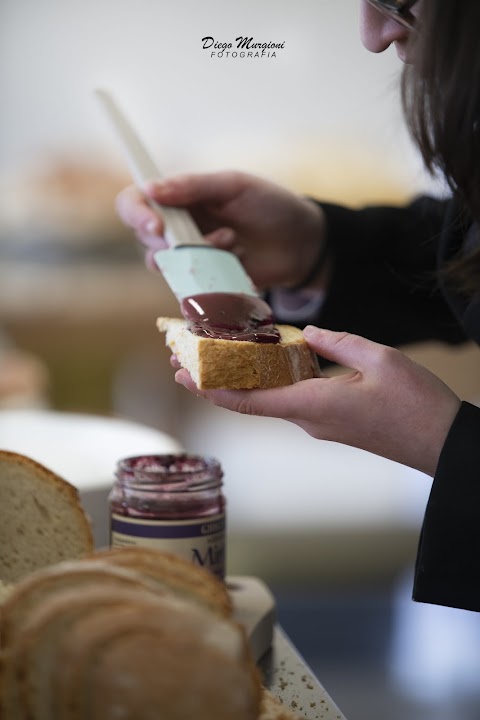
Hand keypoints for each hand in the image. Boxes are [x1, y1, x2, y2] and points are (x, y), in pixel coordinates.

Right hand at [115, 170, 325, 290]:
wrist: (302, 244)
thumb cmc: (270, 205)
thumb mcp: (235, 186)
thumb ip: (194, 186)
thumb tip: (151, 189)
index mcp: (177, 197)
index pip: (133, 203)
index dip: (136, 215)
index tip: (157, 227)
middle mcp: (175, 228)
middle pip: (144, 240)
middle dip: (173, 242)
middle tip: (216, 236)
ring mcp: (188, 258)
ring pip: (165, 267)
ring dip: (197, 257)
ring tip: (233, 243)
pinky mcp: (203, 283)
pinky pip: (188, 289)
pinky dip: (210, 278)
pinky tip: (239, 263)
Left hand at [174, 325, 460, 476]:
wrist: (441, 443)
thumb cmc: (415, 404)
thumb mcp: (379, 358)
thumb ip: (337, 342)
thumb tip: (308, 334)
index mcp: (313, 404)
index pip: (248, 400)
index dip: (211, 389)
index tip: (183, 375)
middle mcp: (307, 419)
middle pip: (250, 399)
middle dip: (214, 381)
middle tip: (185, 358)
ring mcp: (318, 424)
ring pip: (268, 399)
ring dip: (240, 380)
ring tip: (217, 355)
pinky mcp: (330, 422)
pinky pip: (290, 400)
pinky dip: (268, 382)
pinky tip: (266, 363)